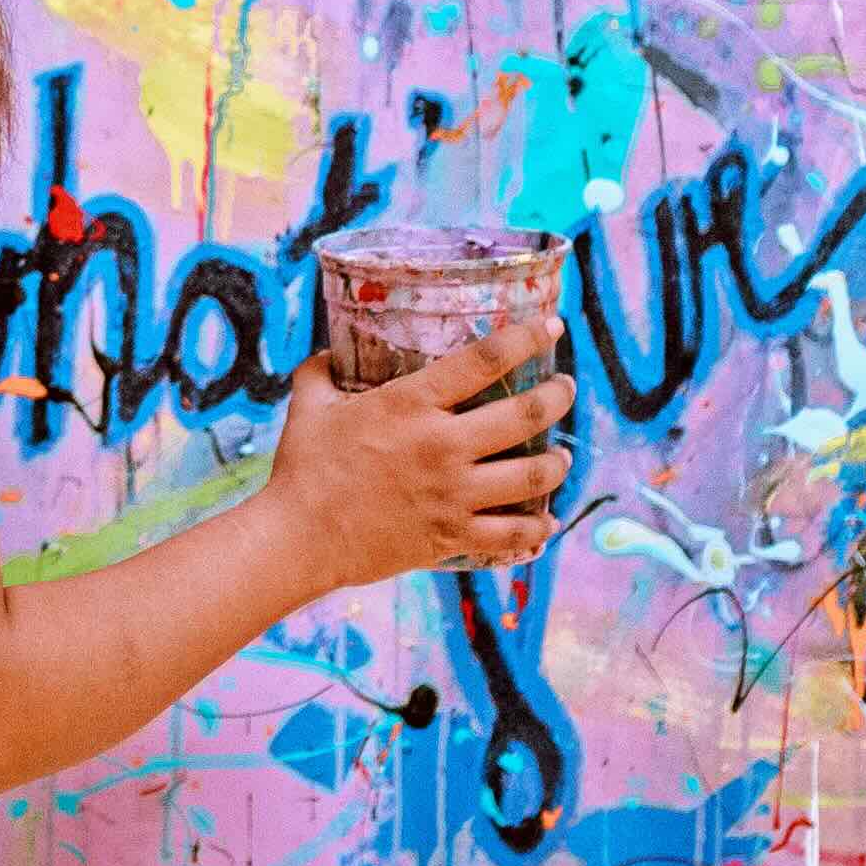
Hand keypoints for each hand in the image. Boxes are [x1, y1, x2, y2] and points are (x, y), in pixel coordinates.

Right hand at [256, 326, 573, 591]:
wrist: (300, 538)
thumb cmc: (303, 468)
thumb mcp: (308, 404)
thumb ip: (322, 372)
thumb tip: (329, 352)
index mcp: (411, 404)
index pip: (485, 360)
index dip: (526, 338)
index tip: (551, 326)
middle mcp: (443, 445)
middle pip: (524, 415)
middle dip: (557, 397)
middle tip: (564, 389)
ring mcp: (453, 494)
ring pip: (533, 476)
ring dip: (557, 462)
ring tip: (564, 456)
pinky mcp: (453, 536)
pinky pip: (512, 534)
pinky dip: (537, 528)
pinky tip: (546, 522)